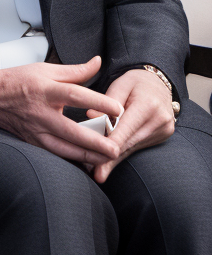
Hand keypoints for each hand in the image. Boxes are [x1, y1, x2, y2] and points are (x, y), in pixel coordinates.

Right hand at [0, 56, 122, 167]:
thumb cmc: (17, 81)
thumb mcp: (44, 69)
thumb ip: (75, 70)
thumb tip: (97, 62)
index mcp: (44, 89)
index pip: (74, 94)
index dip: (97, 101)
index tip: (117, 108)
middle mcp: (40, 112)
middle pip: (71, 130)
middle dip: (95, 141)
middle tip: (116, 147)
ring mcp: (35, 130)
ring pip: (64, 149)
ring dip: (87, 155)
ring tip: (107, 158)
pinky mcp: (33, 142)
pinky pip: (55, 155)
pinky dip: (73, 160)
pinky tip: (88, 162)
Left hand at [89, 68, 175, 182]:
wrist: (158, 83)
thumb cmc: (135, 82)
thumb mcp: (120, 84)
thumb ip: (107, 101)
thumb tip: (91, 116)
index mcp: (148, 105)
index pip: (126, 127)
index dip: (111, 142)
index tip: (98, 155)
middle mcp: (159, 121)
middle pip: (130, 142)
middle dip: (110, 157)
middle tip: (95, 173)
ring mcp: (163, 131)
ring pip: (133, 148)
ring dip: (115, 159)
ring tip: (98, 172)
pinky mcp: (162, 137)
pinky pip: (137, 146)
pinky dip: (123, 153)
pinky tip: (109, 164)